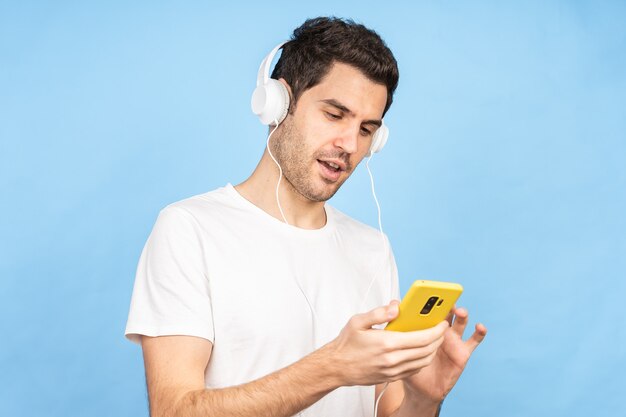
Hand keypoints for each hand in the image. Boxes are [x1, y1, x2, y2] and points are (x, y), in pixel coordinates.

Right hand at [323, 303, 448, 386]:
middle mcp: (392, 359)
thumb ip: (379, 312)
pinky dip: (422, 361)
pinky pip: (414, 370)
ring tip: (434, 340)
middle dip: (438, 340)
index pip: (422, 338)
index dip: (436, 331)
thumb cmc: (347, 343)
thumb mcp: (358, 321)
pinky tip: (421, 352)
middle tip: (441, 330)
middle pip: (426, 351)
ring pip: (423, 362)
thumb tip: (396, 306)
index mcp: (387, 343)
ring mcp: (393, 370)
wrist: (337, 367)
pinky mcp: (391, 377)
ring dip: (433, 351)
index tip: (442, 323)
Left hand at [401, 305, 486, 402]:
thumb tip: (393, 307)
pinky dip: (480, 332)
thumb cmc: (410, 364)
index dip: (429, 299)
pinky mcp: (463, 352)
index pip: (429, 307)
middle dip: (446, 303)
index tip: (428, 291)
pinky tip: (480, 327)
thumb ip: (397, 325)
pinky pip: (474, 340)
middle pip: (446, 311)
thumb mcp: (399, 344)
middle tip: (445, 299)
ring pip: (460, 322)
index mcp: (426, 325)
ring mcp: (453, 340)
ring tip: (459, 311)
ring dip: (462, 314)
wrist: (419, 389)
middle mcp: (441, 330)